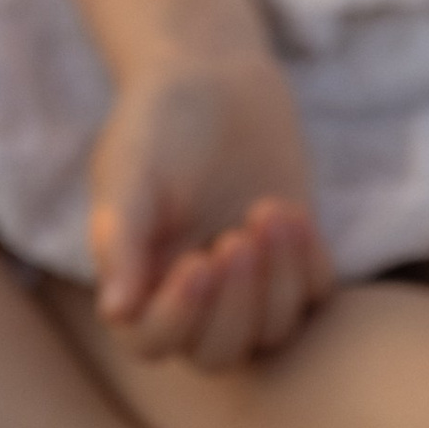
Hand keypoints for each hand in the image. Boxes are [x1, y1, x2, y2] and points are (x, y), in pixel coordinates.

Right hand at [89, 51, 335, 368]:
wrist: (211, 75)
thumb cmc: (157, 122)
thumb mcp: (130, 168)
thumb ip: (121, 237)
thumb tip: (115, 312)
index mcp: (139, 282)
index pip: (150, 340)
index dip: (177, 318)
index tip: (198, 263)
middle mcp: (193, 298)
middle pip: (217, 353)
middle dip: (235, 305)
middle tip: (238, 238)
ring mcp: (247, 285)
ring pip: (270, 332)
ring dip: (277, 282)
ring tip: (269, 210)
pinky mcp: (292, 261)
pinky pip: (313, 297)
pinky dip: (308, 265)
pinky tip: (290, 213)